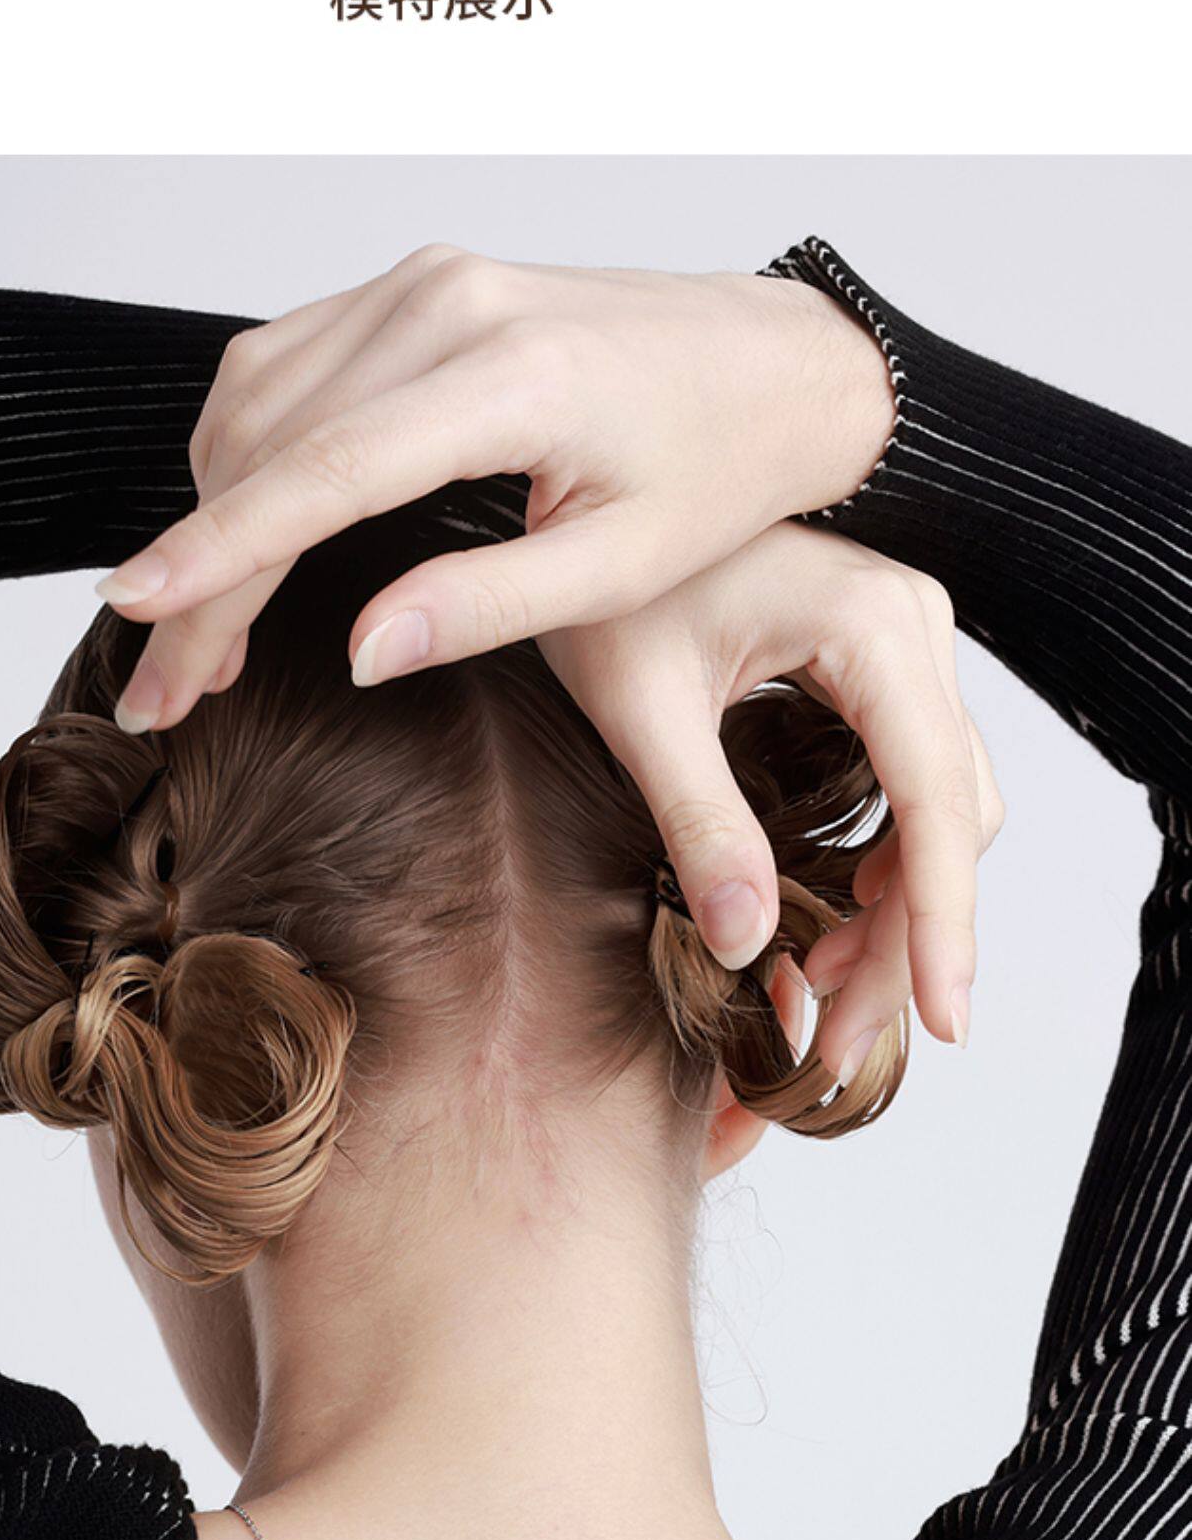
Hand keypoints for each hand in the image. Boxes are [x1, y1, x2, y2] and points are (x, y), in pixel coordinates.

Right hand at [96, 244, 893, 725]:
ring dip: (211, 516)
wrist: (781, 362)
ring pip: (256, 400)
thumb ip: (484, 607)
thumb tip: (356, 653)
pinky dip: (246, 453)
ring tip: (200, 641)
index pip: (323, 470)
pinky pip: (287, 364)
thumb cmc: (720, 466)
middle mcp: (451, 300)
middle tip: (163, 689)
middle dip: (200, 575)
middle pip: (269, 445)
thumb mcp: (621, 566)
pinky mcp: (416, 284)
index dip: (219, 553)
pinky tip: (244, 537)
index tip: (139, 613)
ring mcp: (426, 279)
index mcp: (512, 375)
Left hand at [542, 526, 1002, 1067]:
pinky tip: (833, 920)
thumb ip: (699, 821)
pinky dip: (883, 858)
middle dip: (905, 939)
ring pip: (940, 807)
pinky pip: (911, 779)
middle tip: (838, 1044)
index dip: (943, 922)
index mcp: (872, 626)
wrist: (587, 495)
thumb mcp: (637, 706)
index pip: (938, 802)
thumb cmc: (603, 585)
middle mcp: (913, 626)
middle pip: (951, 818)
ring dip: (897, 907)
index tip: (944, 1021)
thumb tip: (752, 946)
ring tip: (825, 998)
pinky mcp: (875, 662)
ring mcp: (903, 641)